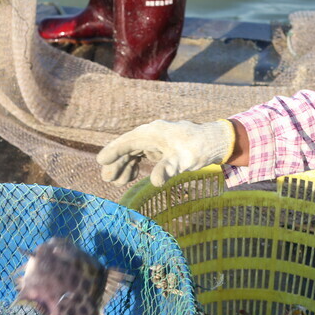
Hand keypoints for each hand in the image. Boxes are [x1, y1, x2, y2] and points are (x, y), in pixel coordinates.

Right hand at [97, 119, 235, 186]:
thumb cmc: (197, 149)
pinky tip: (129, 178)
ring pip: (133, 152)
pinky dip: (133, 166)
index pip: (128, 141)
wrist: (213, 143)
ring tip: (116, 183)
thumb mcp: (182, 161)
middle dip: (116, 163)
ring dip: (124, 166)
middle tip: (107, 179)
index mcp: (153, 132)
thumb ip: (167, 169)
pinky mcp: (158, 147)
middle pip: (128, 148)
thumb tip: (154, 182)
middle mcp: (151, 133)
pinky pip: (140, 155)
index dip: (113, 151)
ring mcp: (154, 140)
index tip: (101, 161)